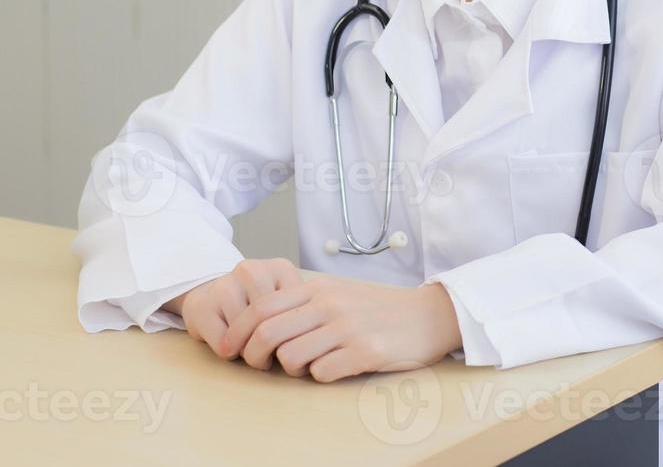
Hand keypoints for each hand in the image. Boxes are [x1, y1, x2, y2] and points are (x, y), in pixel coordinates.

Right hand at [170, 258, 303, 359]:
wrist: (210, 294)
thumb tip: (300, 343)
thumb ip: (297, 314)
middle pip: (269, 321)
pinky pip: (223, 341)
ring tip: (248, 347)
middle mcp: (252, 270)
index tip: (287, 342)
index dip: (293, 333)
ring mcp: (225, 284)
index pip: (296, 310)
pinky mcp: (201, 304)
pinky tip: (228, 345)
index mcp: (281, 268)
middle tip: (266, 352)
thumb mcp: (284, 303)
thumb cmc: (255, 304)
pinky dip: (228, 352)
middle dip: (269, 344)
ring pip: (246, 331)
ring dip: (247, 348)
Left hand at [219, 277, 462, 381]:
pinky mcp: (365, 351)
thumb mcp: (339, 293)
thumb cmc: (379, 309)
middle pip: (267, 333)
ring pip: (290, 356)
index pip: (261, 307)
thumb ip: (303, 303)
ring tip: (307, 366)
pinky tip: (335, 368)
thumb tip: (258, 324)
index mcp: (319, 288)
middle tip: (261, 367)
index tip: (230, 350)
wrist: (429, 315)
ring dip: (291, 369)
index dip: (237, 332)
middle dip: (253, 356)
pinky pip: (322, 372)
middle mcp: (330, 304)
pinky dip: (320, 376)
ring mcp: (348, 328)